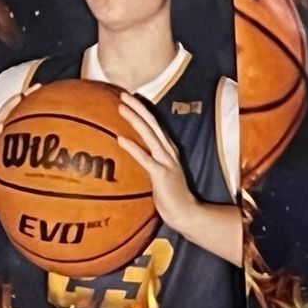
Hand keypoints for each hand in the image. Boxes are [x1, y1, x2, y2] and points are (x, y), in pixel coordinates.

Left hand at [116, 93, 199, 233]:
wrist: (186, 213)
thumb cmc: (171, 196)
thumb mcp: (160, 173)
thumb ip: (149, 160)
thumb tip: (131, 153)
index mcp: (168, 150)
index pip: (155, 125)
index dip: (142, 110)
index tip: (128, 98)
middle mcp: (168, 152)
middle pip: (153, 124)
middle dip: (138, 108)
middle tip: (123, 94)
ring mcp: (166, 162)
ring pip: (150, 136)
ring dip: (135, 120)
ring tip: (121, 107)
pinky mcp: (161, 174)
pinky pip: (145, 158)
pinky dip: (133, 148)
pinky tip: (120, 139)